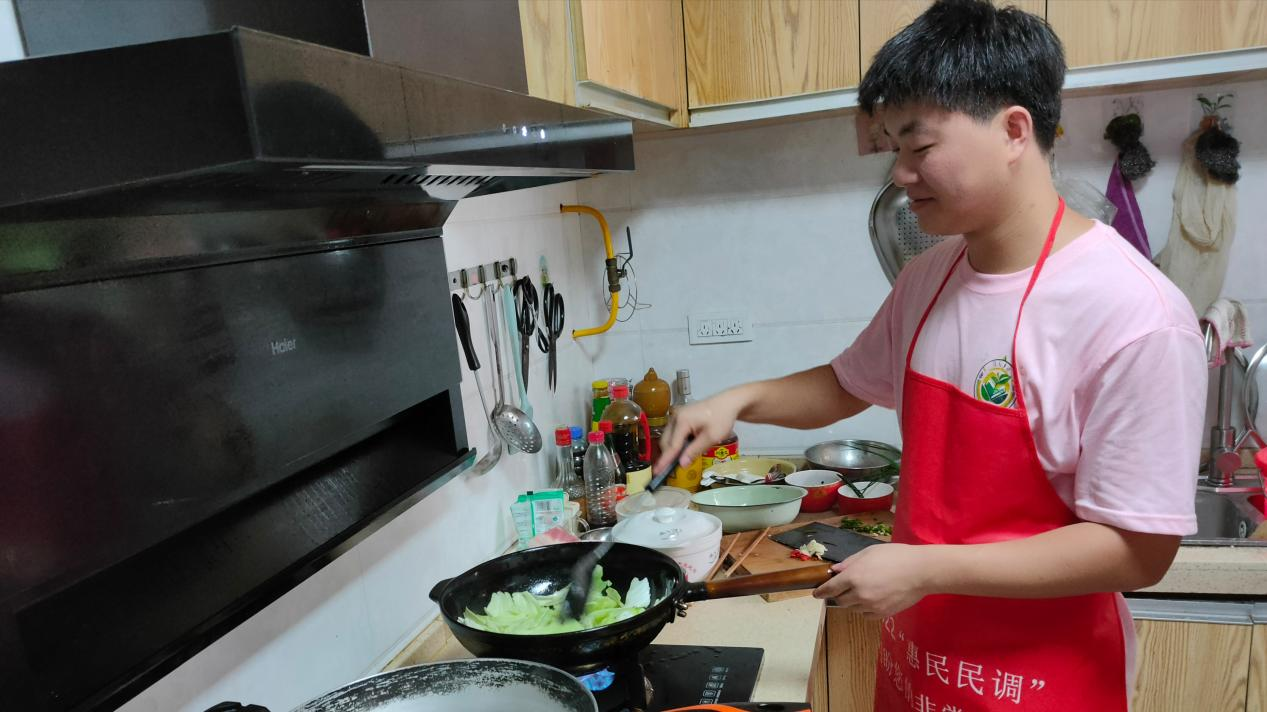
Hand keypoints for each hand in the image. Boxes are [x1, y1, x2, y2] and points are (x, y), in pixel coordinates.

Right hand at [654, 391, 743, 472]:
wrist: (728, 402)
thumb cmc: (722, 419)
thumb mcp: (711, 437)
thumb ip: (695, 450)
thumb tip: (682, 464)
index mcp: (682, 421)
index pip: (672, 445)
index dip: (665, 460)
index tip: (657, 472)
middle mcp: (675, 417)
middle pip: (666, 441)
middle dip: (667, 455)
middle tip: (667, 470)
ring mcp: (676, 415)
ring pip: (668, 437)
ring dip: (671, 449)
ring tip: (676, 460)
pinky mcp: (680, 416)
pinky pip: (673, 432)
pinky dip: (675, 442)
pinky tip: (683, 448)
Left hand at [812, 543, 935, 617]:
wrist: (921, 572)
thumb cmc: (895, 556)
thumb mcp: (869, 553)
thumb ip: (850, 563)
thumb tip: (835, 571)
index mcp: (853, 577)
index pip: (830, 589)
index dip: (821, 592)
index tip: (816, 594)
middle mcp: (859, 594)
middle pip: (840, 601)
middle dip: (838, 595)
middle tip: (843, 588)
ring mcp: (871, 606)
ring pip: (852, 608)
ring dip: (852, 602)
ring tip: (862, 591)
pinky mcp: (882, 614)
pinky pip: (866, 615)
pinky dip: (864, 609)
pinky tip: (872, 599)